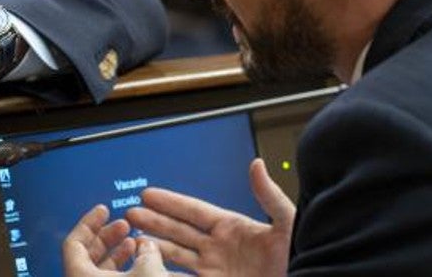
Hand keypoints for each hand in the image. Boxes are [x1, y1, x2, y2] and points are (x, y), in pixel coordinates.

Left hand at [62, 205, 168, 275]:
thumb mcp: (148, 271)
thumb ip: (148, 252)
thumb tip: (149, 245)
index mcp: (79, 275)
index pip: (73, 242)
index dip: (89, 222)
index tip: (103, 209)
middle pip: (87, 255)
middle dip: (108, 236)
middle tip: (124, 224)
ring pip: (99, 272)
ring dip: (118, 254)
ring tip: (137, 243)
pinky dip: (122, 272)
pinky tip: (141, 265)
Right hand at [125, 159, 293, 276]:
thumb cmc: (302, 257)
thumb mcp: (287, 224)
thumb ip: (269, 196)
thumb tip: (256, 165)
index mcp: (234, 228)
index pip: (194, 211)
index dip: (170, 202)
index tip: (148, 193)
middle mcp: (221, 249)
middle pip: (178, 232)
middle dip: (154, 221)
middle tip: (130, 214)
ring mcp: (217, 271)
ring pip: (177, 256)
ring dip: (155, 247)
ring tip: (134, 239)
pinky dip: (167, 275)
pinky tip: (152, 269)